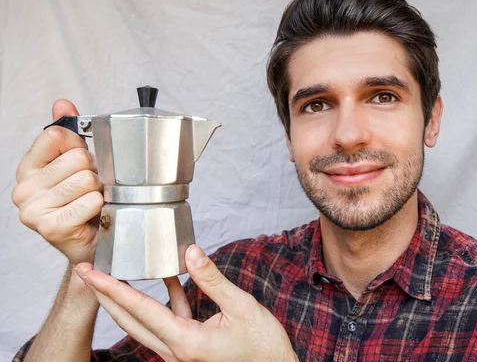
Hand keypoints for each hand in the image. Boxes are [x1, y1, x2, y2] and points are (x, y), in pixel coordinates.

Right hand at [12, 100, 103, 263]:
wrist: (92, 242)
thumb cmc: (85, 201)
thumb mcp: (76, 163)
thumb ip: (69, 133)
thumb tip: (61, 103)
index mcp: (28, 168)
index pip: (56, 135)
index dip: (79, 145)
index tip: (82, 161)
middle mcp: (24, 189)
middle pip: (77, 158)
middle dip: (94, 171)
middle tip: (91, 188)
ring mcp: (33, 211)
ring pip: (86, 180)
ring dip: (99, 190)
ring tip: (93, 201)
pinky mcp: (50, 228)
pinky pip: (90, 202)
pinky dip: (99, 206)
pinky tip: (94, 214)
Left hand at [75, 245, 297, 361]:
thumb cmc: (262, 344)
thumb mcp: (241, 306)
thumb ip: (212, 279)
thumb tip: (191, 252)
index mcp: (186, 341)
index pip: (140, 310)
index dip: (112, 288)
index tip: (91, 273)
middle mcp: (176, 351)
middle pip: (129, 320)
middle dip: (105, 295)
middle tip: (86, 272)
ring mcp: (180, 352)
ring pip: (142, 323)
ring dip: (126, 299)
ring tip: (114, 276)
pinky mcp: (188, 348)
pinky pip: (166, 322)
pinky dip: (161, 301)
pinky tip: (168, 279)